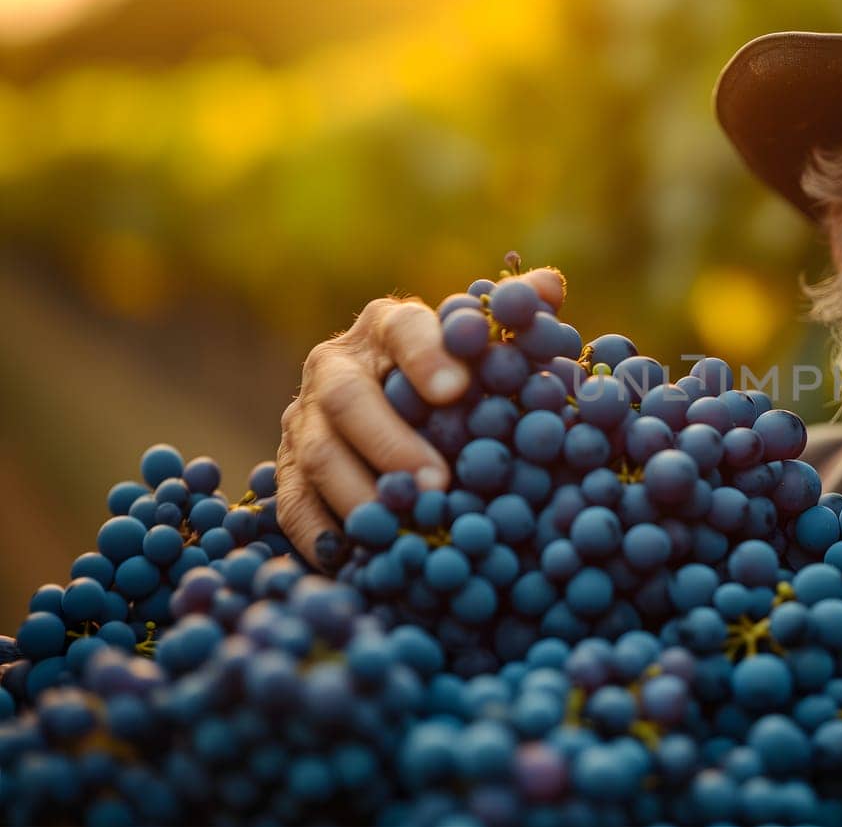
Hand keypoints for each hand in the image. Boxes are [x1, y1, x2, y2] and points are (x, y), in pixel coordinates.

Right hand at [275, 268, 565, 568]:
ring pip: (319, 456)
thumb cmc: (452, 373)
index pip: (404, 329)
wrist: (384, 404)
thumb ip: (516, 314)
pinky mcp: (287, 470)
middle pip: (349, 400)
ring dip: (361, 495)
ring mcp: (302, 420)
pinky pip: (293, 505)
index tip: (457, 388)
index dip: (427, 356)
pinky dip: (321, 535)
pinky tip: (356, 560)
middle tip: (438, 482)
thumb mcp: (482, 342)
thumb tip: (548, 287)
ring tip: (406, 527)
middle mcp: (334, 367)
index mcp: (386, 327)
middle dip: (392, 443)